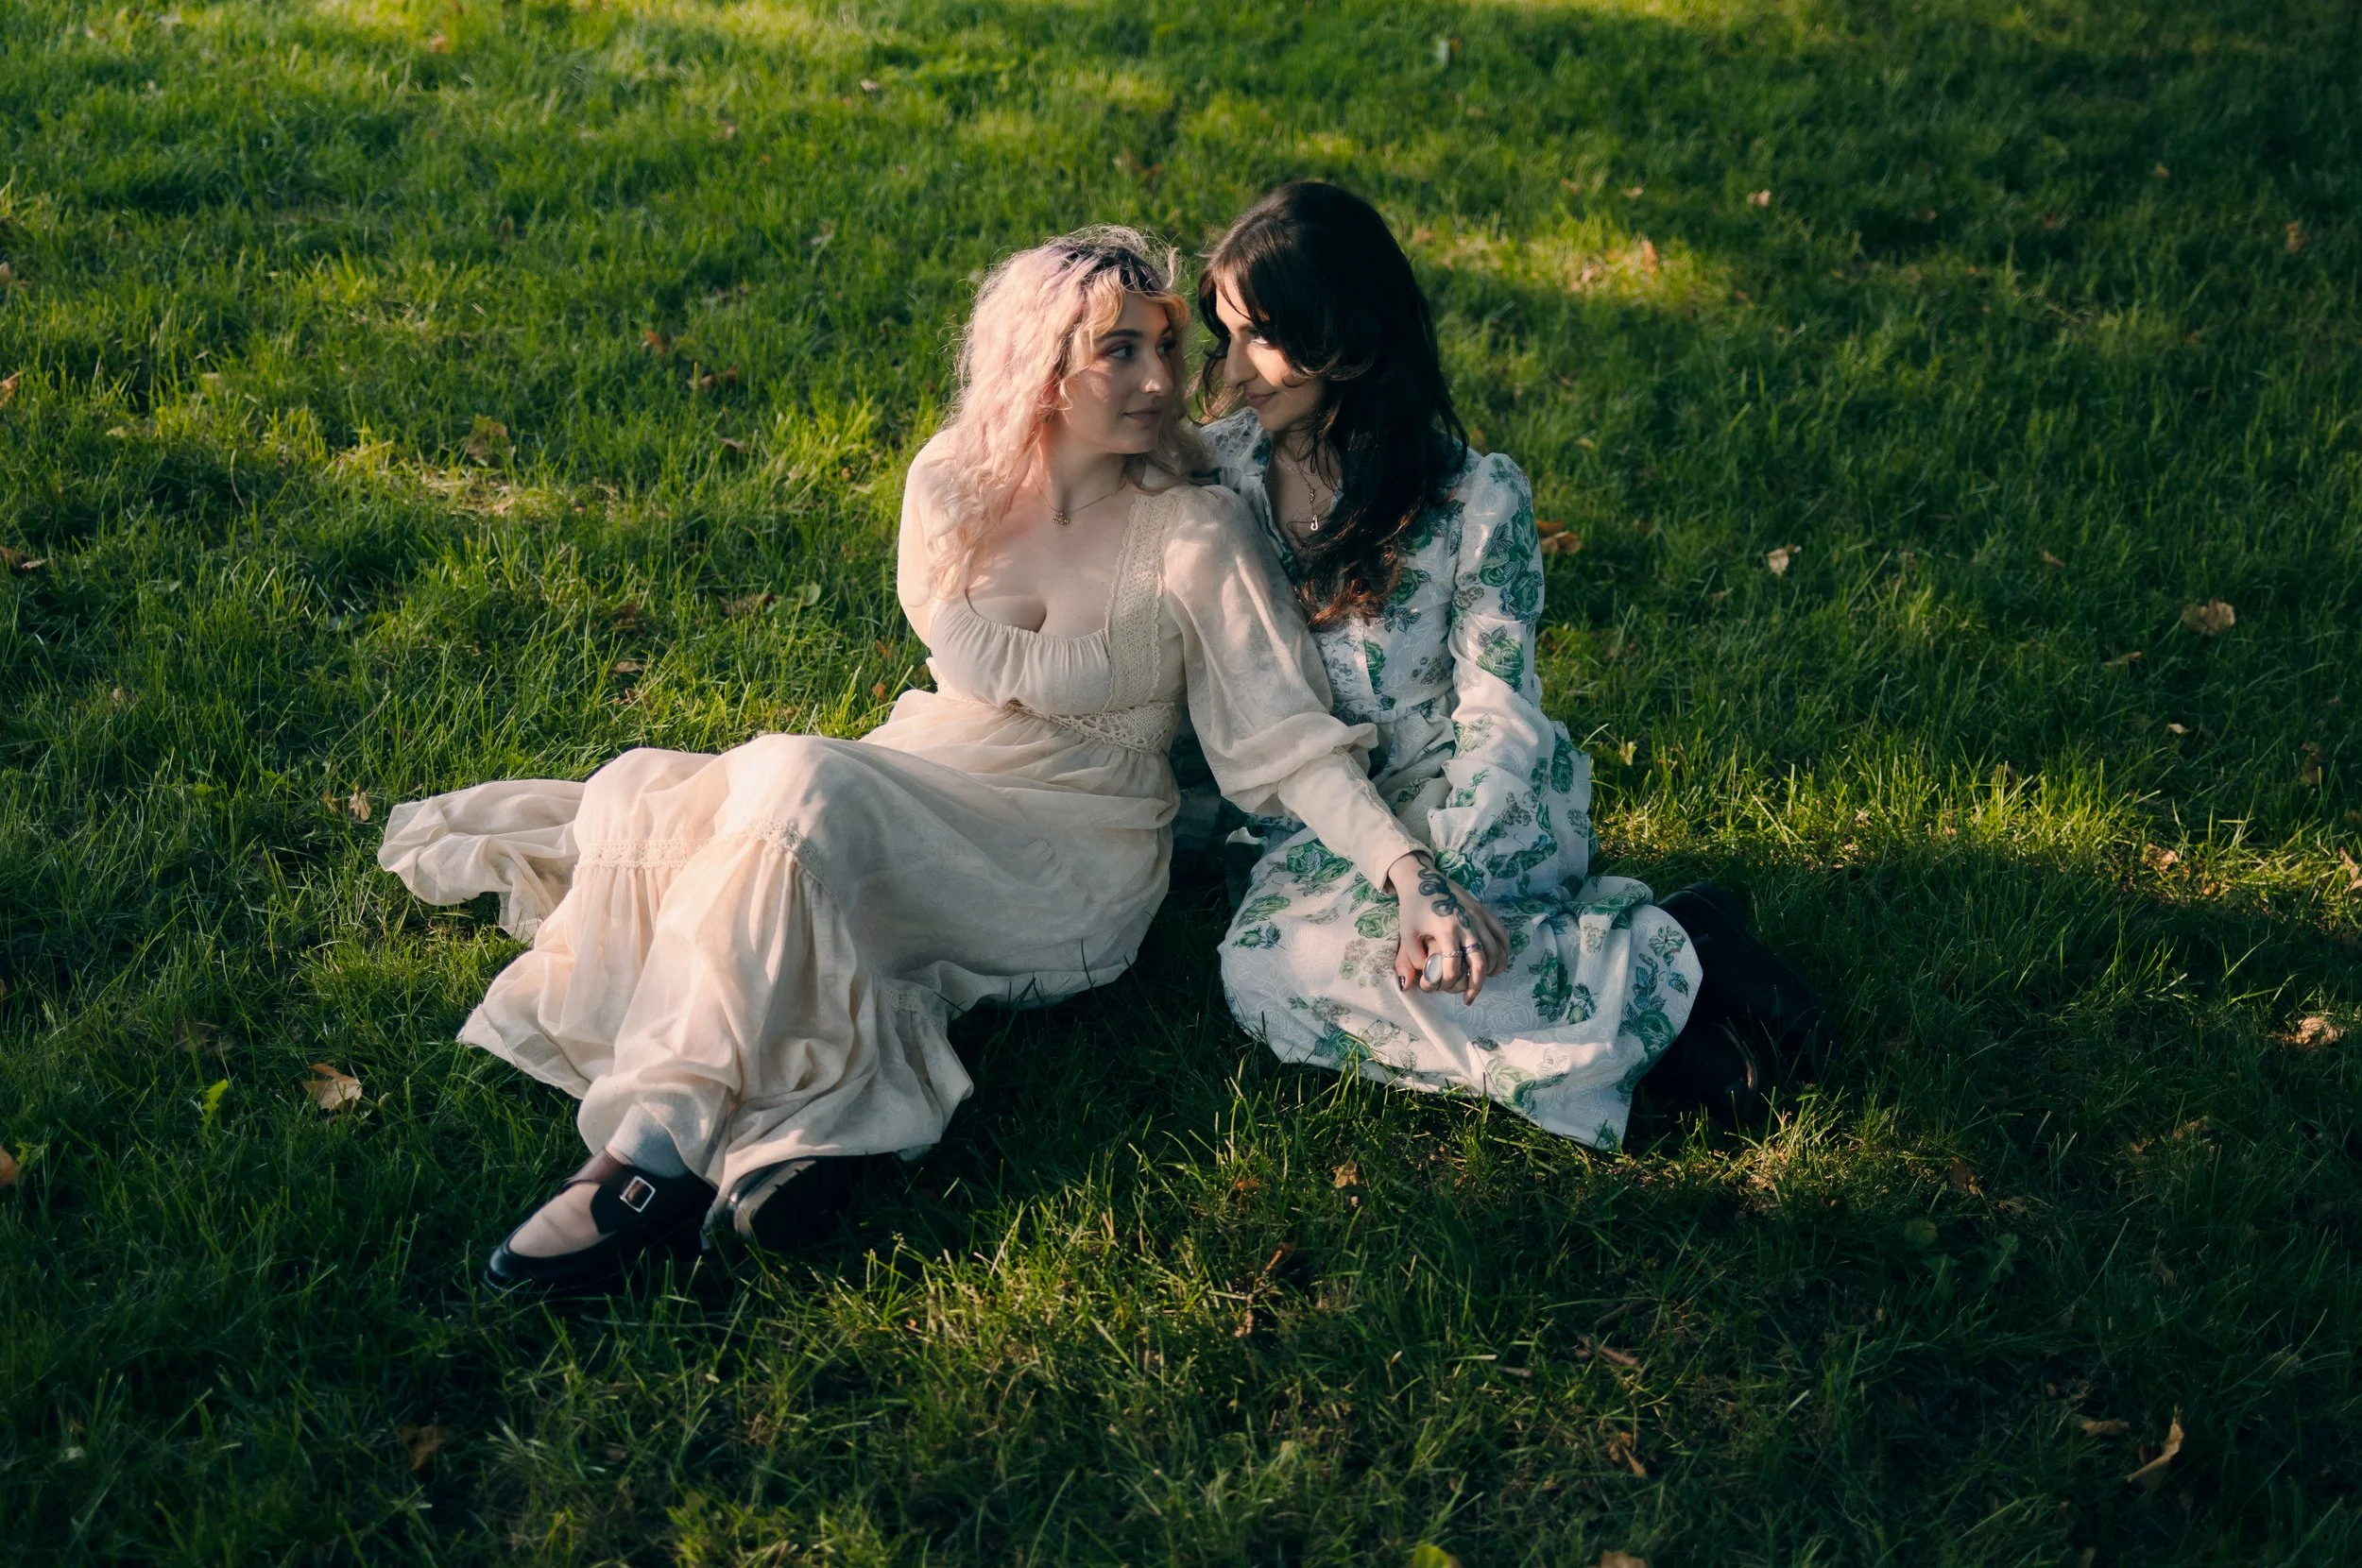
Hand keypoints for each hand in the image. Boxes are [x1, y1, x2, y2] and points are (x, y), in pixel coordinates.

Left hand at [1386, 851, 1510, 1003]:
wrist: (1422, 878)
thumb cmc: (1412, 907)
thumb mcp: (1405, 933)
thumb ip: (1412, 959)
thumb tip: (1417, 981)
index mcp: (1445, 930)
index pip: (1453, 966)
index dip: (1448, 982)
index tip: (1440, 988)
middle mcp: (1466, 924)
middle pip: (1480, 962)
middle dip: (1476, 985)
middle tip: (1469, 998)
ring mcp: (1478, 917)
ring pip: (1495, 950)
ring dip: (1493, 970)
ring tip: (1483, 982)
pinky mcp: (1483, 911)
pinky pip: (1501, 934)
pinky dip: (1504, 951)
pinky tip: (1497, 963)